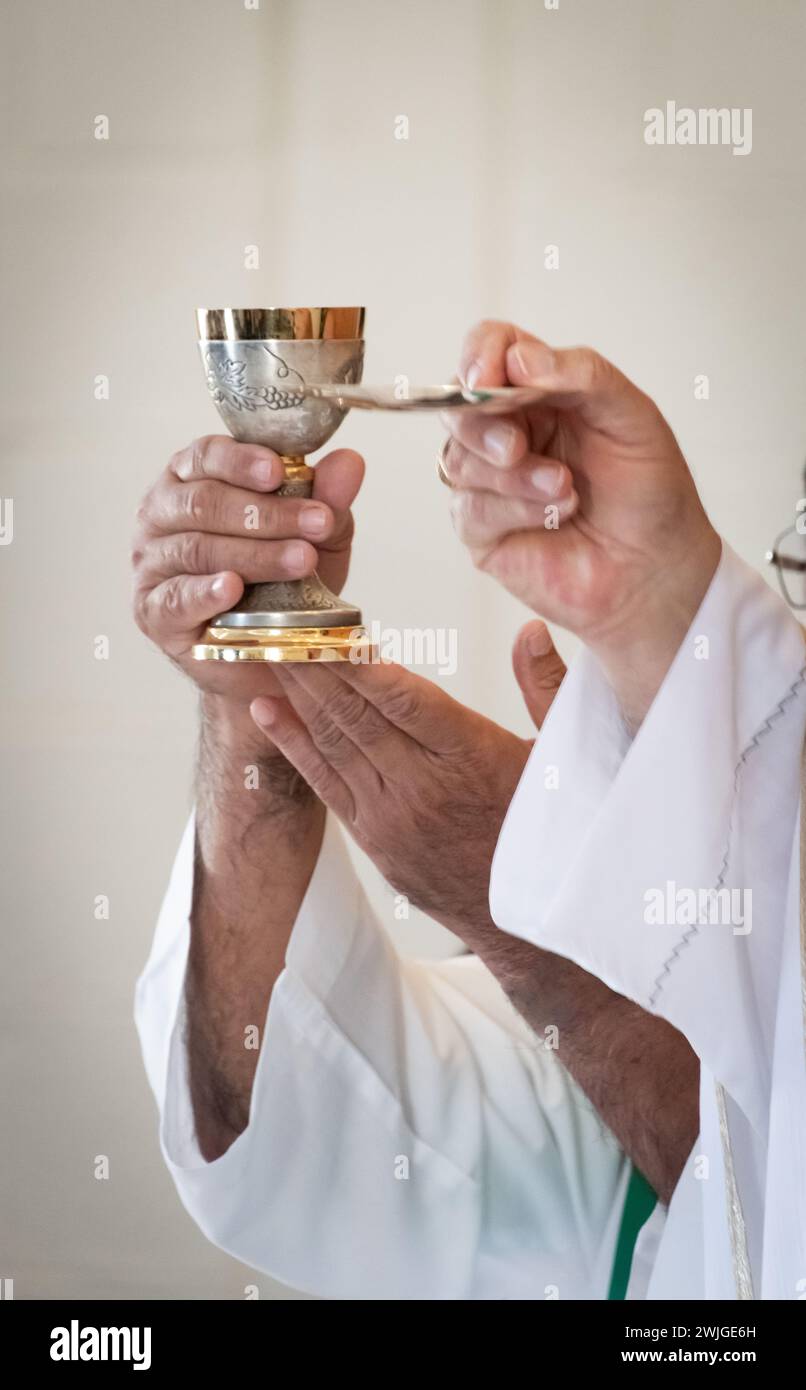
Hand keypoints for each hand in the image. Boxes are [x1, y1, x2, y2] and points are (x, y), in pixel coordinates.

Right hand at [131, 436, 363, 731]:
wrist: (267, 653)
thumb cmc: (280, 583)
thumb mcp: (316, 538)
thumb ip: (327, 499)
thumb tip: (349, 462)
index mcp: (191, 480)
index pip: (206, 456)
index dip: (242, 461)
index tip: (280, 472)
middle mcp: (161, 515)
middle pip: (204, 503)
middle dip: (266, 513)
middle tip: (318, 523)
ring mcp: (151, 564)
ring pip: (196, 549)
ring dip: (254, 554)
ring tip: (303, 560)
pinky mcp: (153, 612)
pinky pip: (176, 598)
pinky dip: (205, 592)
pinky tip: (232, 588)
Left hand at [249, 620, 566, 943]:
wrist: (529, 924)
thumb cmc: (550, 831)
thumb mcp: (565, 755)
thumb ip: (546, 686)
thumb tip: (531, 628)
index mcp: (473, 756)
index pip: (404, 697)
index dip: (361, 660)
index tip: (330, 626)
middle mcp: (424, 786)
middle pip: (357, 713)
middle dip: (315, 664)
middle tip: (282, 623)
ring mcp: (393, 816)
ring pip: (335, 742)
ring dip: (299, 694)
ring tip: (271, 650)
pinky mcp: (374, 840)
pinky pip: (324, 783)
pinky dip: (294, 742)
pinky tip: (268, 708)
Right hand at [443, 322, 721, 725]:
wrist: (657, 567)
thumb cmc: (649, 491)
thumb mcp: (631, 415)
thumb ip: (582, 374)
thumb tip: (518, 358)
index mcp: (540, 391)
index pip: (488, 350)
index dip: (479, 356)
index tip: (488, 378)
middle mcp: (508, 430)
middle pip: (456, 406)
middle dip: (481, 423)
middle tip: (517, 447)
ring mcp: (491, 481)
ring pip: (458, 459)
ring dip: (512, 475)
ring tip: (565, 490)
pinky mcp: (484, 531)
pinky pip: (469, 508)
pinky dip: (513, 509)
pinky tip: (554, 515)